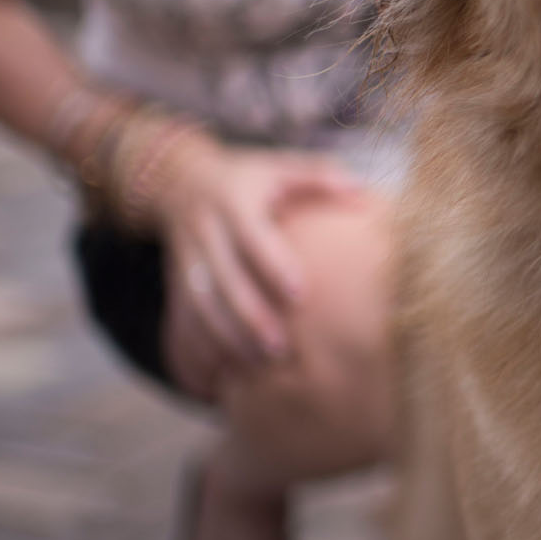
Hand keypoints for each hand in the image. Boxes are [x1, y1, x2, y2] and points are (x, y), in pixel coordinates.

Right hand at [150, 137, 361, 392]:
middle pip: (223, 279)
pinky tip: (218, 373)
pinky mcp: (175, 279)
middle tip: (280, 348)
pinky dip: (198, 345)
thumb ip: (321, 176)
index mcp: (233, 201)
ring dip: (226, 336)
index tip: (300, 295)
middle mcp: (205, 230)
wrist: (179, 182)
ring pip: (199, 303)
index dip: (273, 265)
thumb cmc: (251, 177)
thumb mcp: (281, 166)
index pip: (252, 237)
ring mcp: (186, 257)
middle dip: (249, 315)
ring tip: (258, 363)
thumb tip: (364, 193)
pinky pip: (182, 317)